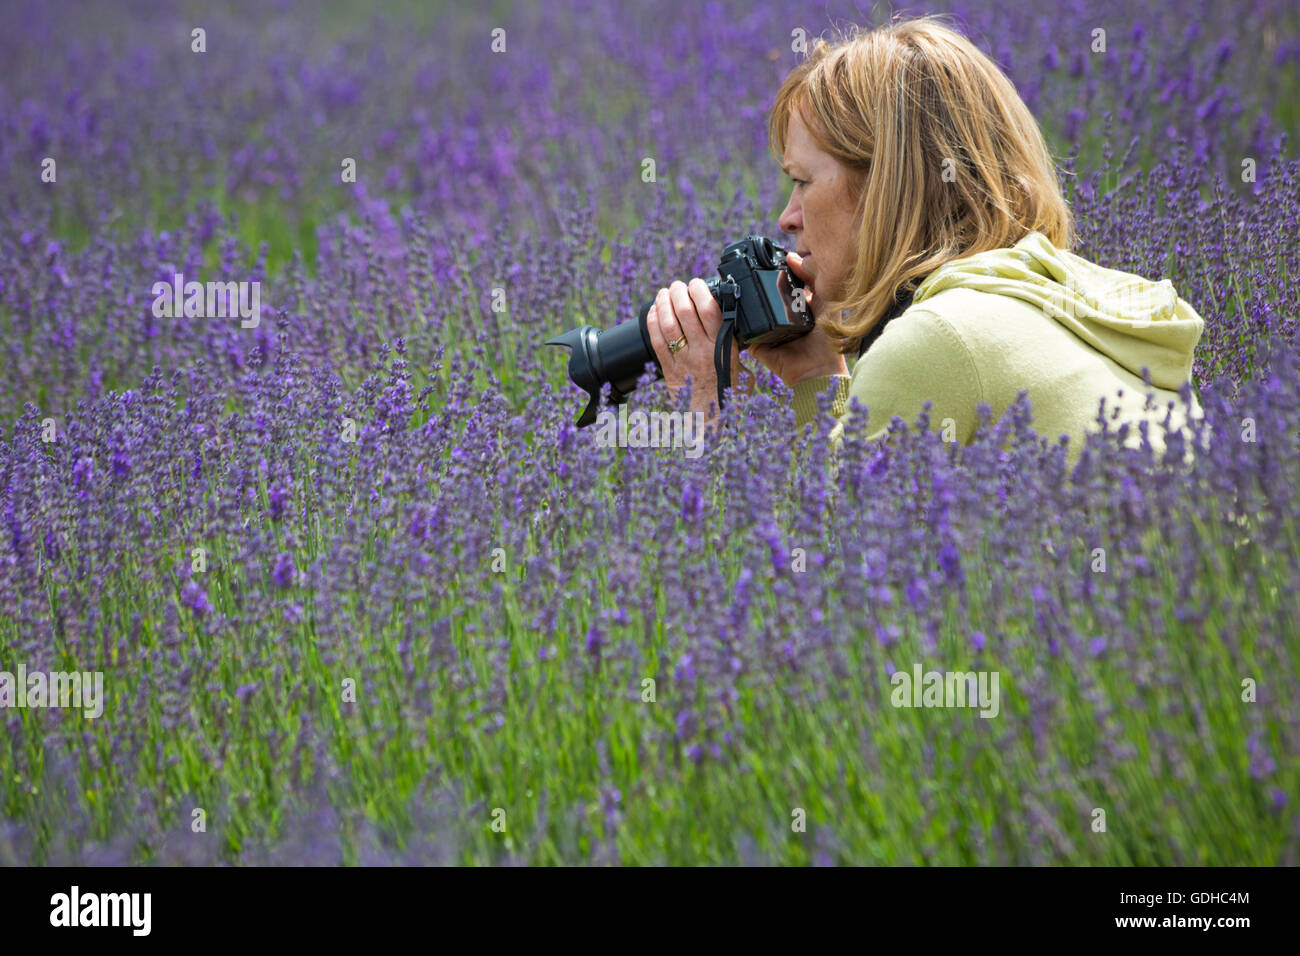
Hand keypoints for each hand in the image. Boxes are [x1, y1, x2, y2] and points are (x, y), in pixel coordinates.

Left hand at [646, 278, 755, 418]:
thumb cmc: (728, 397)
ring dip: (663, 302)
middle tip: (677, 285)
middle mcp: (702, 351)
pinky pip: (656, 340)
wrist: (711, 422)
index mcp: (723, 348)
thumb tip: (735, 330)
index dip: (699, 290)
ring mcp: (683, 360)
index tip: (697, 284)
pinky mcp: (668, 370)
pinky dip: (653, 322)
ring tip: (664, 293)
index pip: (709, 309)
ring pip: (668, 323)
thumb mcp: (742, 371)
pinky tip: (654, 311)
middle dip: (678, 291)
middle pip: (684, 310)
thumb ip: (737, 350)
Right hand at [747, 251, 849, 388]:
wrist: (818, 370)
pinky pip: (744, 331)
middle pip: (763, 298)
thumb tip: (792, 256)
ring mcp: (766, 332)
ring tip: (741, 287)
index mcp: (794, 308)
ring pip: (750, 313)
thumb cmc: (827, 340)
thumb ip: (812, 279)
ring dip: (746, 303)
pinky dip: (741, 323)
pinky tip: (739, 309)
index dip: (774, 275)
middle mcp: (778, 319)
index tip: (767, 260)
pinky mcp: (756, 345)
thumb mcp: (824, 302)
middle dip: (756, 286)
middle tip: (750, 270)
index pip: (779, 287)